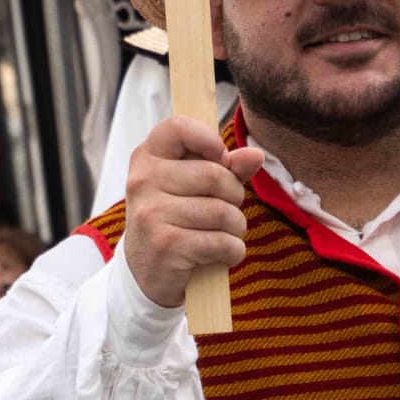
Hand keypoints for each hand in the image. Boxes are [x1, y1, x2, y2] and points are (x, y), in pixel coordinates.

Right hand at [121, 116, 264, 308]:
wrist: (144, 272)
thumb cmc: (173, 219)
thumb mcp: (192, 187)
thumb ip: (225, 167)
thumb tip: (255, 154)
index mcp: (147, 157)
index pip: (177, 127)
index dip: (208, 138)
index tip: (220, 157)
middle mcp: (143, 181)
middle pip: (214, 174)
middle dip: (234, 195)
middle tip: (227, 209)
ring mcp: (151, 213)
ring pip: (222, 211)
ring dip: (235, 227)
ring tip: (224, 233)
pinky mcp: (166, 245)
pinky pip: (221, 242)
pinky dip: (233, 250)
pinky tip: (223, 253)